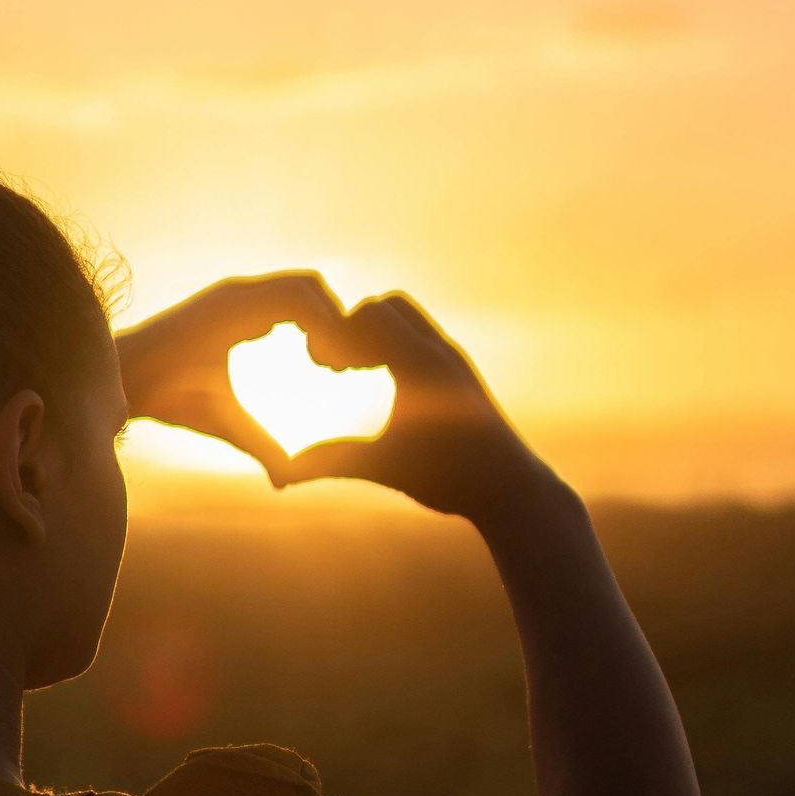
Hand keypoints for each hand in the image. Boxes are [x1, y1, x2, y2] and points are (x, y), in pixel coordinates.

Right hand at [116, 271, 347, 485]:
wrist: (126, 388)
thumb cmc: (172, 401)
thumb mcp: (230, 425)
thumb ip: (262, 445)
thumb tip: (288, 481)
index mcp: (247, 316)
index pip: (307, 303)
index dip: (332, 332)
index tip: (339, 371)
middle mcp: (245, 298)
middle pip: (315, 288)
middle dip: (340, 324)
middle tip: (345, 369)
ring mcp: (237, 294)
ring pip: (310, 285)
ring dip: (334, 322)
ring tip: (332, 366)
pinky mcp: (229, 300)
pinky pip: (293, 296)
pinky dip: (319, 322)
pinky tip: (316, 362)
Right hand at [287, 293, 546, 525]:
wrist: (512, 489)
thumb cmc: (450, 480)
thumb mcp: (384, 468)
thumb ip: (331, 462)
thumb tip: (282, 474)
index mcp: (420, 366)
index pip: (372, 315)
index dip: (339, 333)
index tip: (323, 367)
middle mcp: (441, 353)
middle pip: (389, 305)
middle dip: (357, 325)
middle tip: (339, 366)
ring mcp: (456, 360)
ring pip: (411, 319)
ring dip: (380, 332)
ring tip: (360, 371)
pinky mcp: (462, 374)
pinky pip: (425, 338)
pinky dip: (400, 346)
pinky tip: (387, 383)